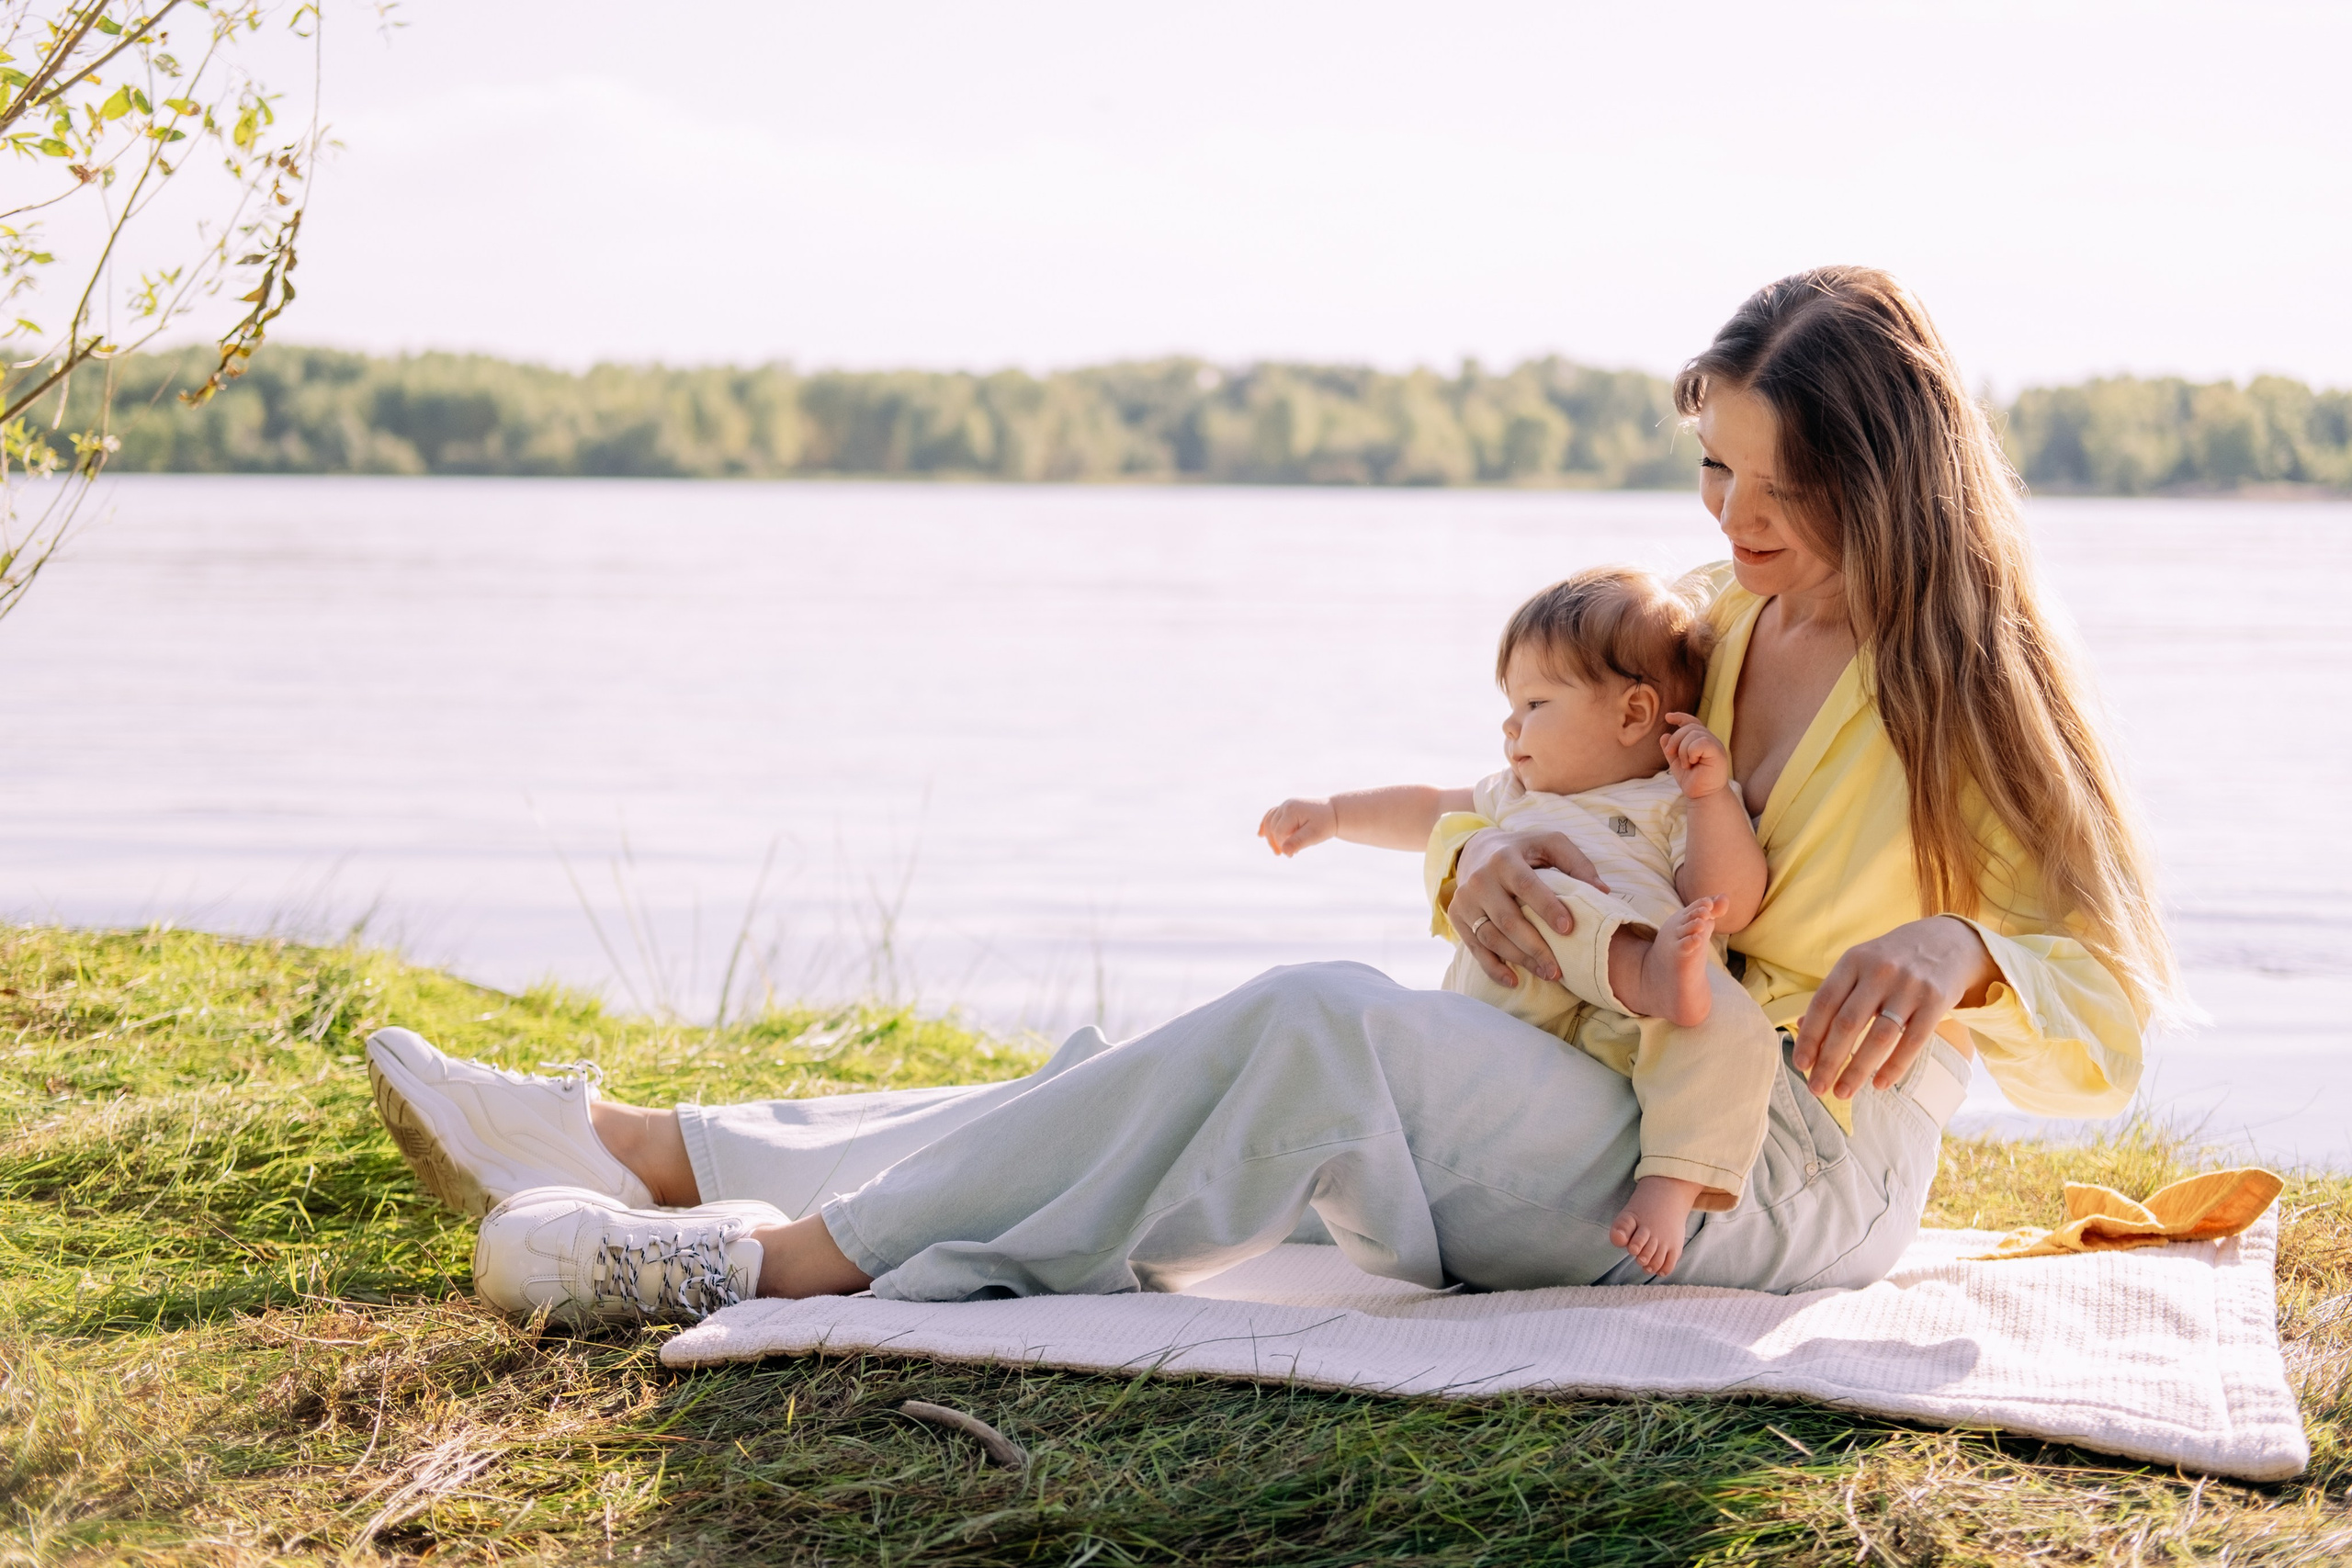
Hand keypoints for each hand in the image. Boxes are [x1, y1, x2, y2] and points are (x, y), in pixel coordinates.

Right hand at [1258, 798, 1334, 855]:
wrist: (1334, 812)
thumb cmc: (1325, 824)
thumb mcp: (1314, 835)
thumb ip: (1299, 842)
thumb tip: (1284, 851)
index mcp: (1292, 810)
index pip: (1280, 832)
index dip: (1283, 845)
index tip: (1294, 855)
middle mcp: (1286, 805)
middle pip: (1273, 828)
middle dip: (1278, 843)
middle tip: (1290, 856)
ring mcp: (1285, 805)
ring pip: (1270, 822)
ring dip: (1271, 838)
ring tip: (1278, 852)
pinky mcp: (1286, 808)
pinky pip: (1271, 816)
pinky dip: (1265, 825)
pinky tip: (1260, 835)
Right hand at [1449, 827, 1610, 985]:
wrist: (1475, 850)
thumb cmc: (1522, 850)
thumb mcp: (1550, 842)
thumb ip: (1577, 862)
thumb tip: (1602, 891)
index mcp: (1504, 859)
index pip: (1526, 886)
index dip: (1547, 908)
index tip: (1568, 929)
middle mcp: (1480, 880)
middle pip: (1508, 920)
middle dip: (1535, 947)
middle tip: (1559, 969)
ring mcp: (1465, 900)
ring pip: (1491, 938)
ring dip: (1520, 960)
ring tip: (1547, 974)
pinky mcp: (1457, 917)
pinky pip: (1475, 948)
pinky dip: (1493, 968)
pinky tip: (1513, 980)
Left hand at [1661, 713, 1730, 799]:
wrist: (1702, 796)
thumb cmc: (1692, 781)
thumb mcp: (1677, 762)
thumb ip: (1671, 749)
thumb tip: (1664, 735)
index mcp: (1702, 741)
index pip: (1692, 722)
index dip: (1680, 717)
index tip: (1668, 717)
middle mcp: (1711, 740)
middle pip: (1689, 727)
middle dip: (1675, 740)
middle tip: (1671, 755)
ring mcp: (1716, 745)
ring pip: (1693, 734)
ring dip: (1683, 750)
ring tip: (1686, 765)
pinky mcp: (1718, 752)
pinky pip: (1700, 742)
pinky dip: (1691, 752)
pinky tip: (1693, 763)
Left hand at [1794, 915, 1999, 1097]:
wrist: (1948, 941)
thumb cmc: (1892, 959)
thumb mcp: (1860, 965)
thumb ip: (1834, 994)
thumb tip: (1804, 1029)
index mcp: (1853, 961)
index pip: (1824, 1003)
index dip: (1809, 1036)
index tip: (1800, 1064)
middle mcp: (1880, 972)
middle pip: (1847, 1023)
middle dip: (1828, 1061)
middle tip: (1816, 1088)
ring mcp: (1909, 987)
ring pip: (1878, 1037)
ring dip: (1857, 1070)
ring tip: (1842, 1092)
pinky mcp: (1935, 1002)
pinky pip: (1912, 1041)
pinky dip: (1894, 1066)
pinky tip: (1879, 1085)